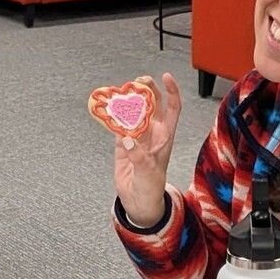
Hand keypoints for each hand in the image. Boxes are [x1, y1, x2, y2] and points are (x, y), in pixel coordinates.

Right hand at [113, 73, 181, 227]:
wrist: (139, 202)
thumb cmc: (151, 188)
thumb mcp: (148, 173)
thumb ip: (138, 156)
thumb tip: (127, 138)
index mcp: (164, 137)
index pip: (172, 109)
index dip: (171, 92)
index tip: (165, 77)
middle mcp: (152, 133)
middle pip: (152, 104)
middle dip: (146, 90)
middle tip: (136, 82)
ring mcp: (136, 137)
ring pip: (133, 112)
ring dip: (127, 101)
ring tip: (119, 93)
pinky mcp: (122, 144)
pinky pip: (118, 125)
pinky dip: (113, 116)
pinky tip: (107, 107)